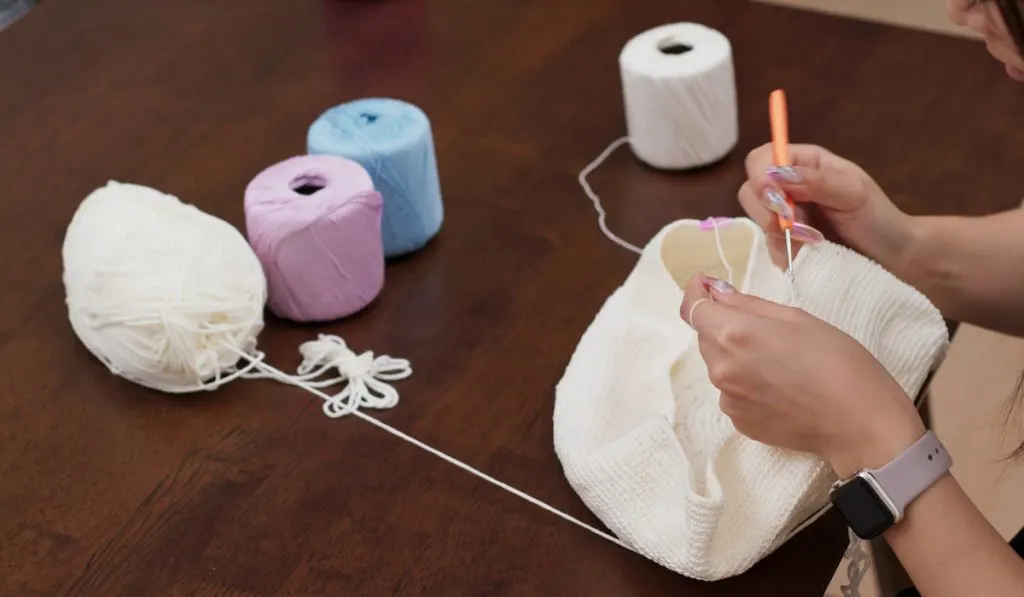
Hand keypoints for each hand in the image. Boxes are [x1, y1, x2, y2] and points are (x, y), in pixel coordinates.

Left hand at [680, 272, 925, 477]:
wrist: (858, 421)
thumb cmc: (837, 361)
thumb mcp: (796, 318)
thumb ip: (749, 305)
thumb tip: (717, 293)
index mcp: (734, 334)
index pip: (693, 308)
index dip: (695, 292)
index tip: (704, 284)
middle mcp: (721, 368)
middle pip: (706, 337)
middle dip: (723, 325)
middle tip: (763, 328)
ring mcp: (728, 398)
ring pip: (719, 365)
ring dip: (735, 356)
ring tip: (778, 361)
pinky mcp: (738, 421)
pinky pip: (732, 392)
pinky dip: (746, 383)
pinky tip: (779, 386)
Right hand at [739, 143, 915, 272]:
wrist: (892, 258)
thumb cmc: (878, 219)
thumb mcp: (853, 193)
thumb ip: (816, 181)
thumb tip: (777, 173)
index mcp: (805, 164)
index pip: (762, 159)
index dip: (760, 176)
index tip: (775, 200)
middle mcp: (789, 187)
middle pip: (750, 190)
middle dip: (768, 211)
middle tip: (794, 226)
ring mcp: (784, 217)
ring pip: (757, 221)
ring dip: (780, 234)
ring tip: (813, 241)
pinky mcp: (785, 244)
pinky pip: (768, 247)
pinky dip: (784, 253)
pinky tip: (807, 254)